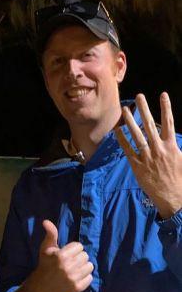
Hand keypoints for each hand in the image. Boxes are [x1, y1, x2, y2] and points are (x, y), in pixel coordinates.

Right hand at [36, 219, 93, 291]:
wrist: (43, 286)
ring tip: (74, 269)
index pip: (79, 246)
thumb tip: (46, 221)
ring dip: (83, 266)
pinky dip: (84, 277)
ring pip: (90, 266)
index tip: (65, 254)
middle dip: (78, 257)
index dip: (72, 249)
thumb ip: (51, 234)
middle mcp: (68, 267)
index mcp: (61, 256)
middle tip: (70, 261)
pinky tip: (76, 277)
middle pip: (85, 255)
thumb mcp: (46, 248)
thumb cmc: (46, 263)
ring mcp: (73, 279)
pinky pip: (90, 277)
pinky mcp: (77, 288)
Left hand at [115, 92, 181, 218]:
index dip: (166, 107)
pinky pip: (128, 149)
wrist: (171, 196)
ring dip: (130, 121)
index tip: (163, 95)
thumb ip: (179, 147)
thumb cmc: (180, 178)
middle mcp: (158, 148)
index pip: (168, 122)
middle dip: (144, 109)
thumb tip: (178, 138)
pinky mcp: (137, 165)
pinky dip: (122, 139)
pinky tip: (117, 130)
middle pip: (149, 124)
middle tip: (139, 96)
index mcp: (171, 146)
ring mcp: (146, 156)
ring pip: (137, 135)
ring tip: (124, 109)